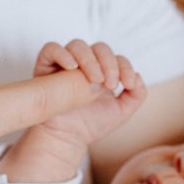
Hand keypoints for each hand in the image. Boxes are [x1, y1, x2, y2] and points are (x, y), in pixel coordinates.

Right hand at [0, 42, 145, 183]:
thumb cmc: (92, 124)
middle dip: (109, 63)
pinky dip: (62, 54)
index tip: (128, 85)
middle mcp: (85, 64)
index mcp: (103, 70)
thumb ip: (136, 95)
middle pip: (99, 48)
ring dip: (89, 59)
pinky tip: (72, 68)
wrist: (68, 138)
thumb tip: (138, 76)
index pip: (117, 58)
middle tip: (110, 84)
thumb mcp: (122, 111)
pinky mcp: (46, 66)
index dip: (126, 68)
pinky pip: (51, 49)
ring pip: (78, 45)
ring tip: (94, 79)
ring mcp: (65, 63)